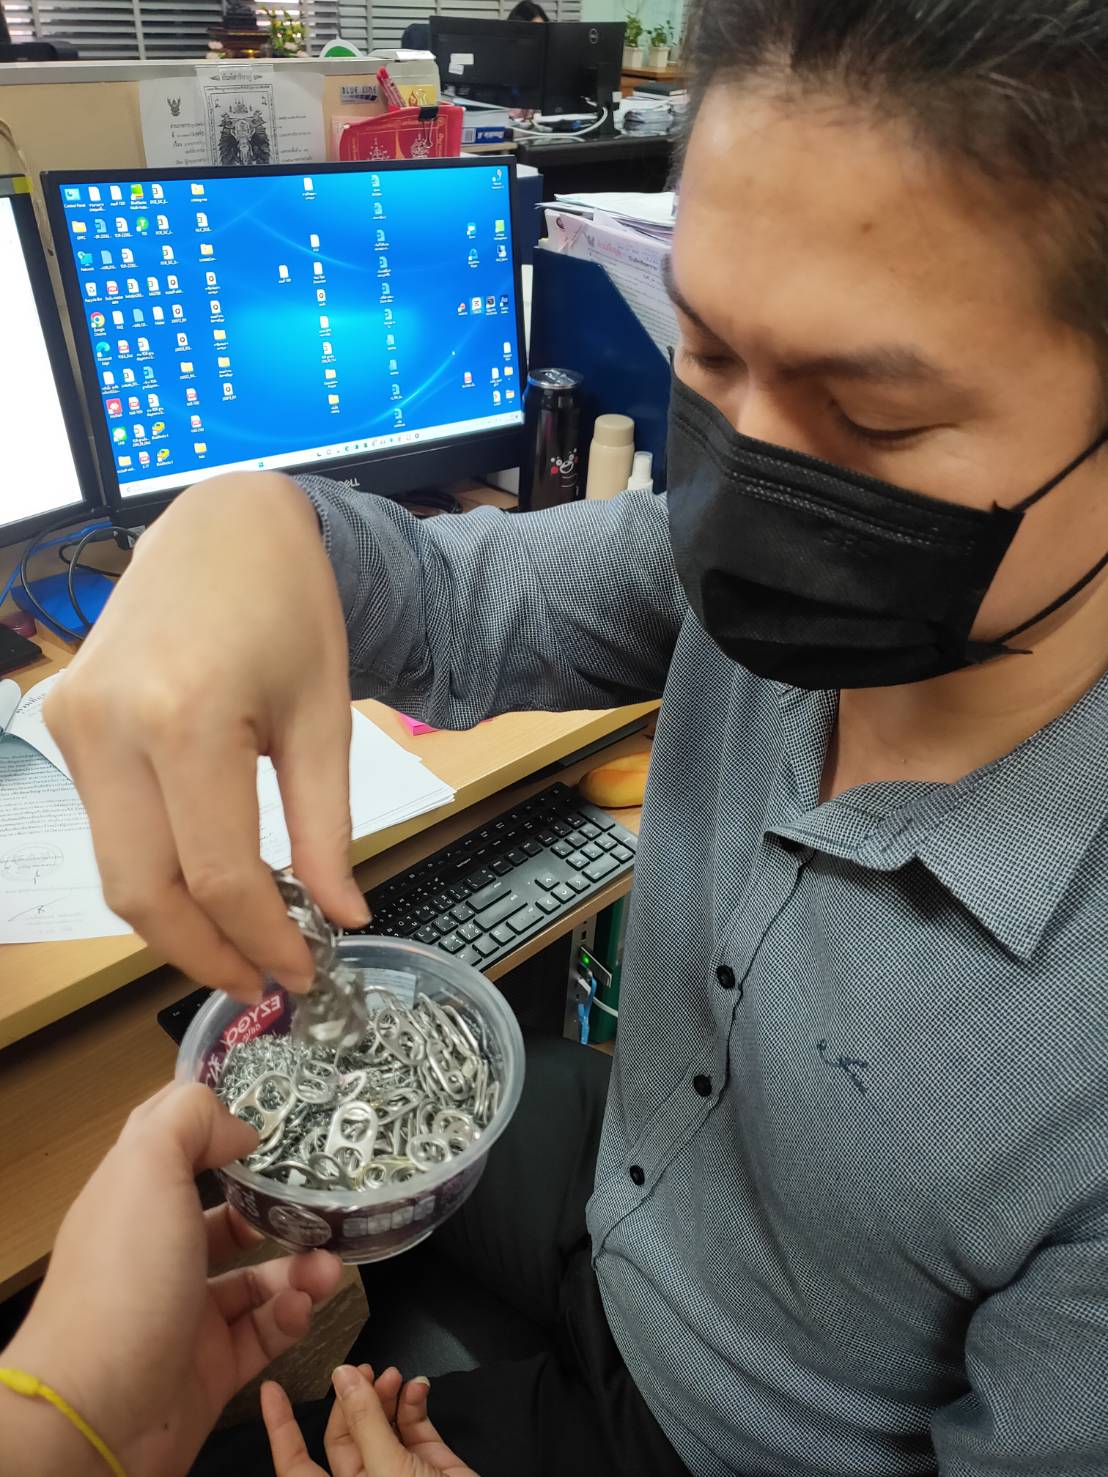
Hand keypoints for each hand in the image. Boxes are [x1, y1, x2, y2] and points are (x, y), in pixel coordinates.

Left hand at [3, 1083, 342, 1476]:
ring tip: (331, 1264)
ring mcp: (184, 1312)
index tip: (274, 1112)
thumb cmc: (122, 1280)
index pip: (173, 1142)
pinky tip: (305, 1305)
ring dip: (301, 1263)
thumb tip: (241, 1129)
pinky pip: (264, 1330)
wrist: (96, 1416)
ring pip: (256, 1274)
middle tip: (323, 1195)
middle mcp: (158, 1251)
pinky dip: (291, 1315)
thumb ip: (190, 1121)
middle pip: (226, 1212)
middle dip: (278, 1201)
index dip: (217, 1119)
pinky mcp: (210, 1366)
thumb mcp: (146, 1170)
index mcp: (134, 1200)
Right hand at [43, 473, 368, 999]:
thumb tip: (342, 914)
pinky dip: (153, 867)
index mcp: (184, 715)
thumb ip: (328, 828)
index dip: (263, 939)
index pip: (218, 873)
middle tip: (264, 978)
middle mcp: (109, 724)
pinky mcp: (62, 720)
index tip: (304, 970)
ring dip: (176, 921)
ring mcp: (73, 721)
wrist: (227, 526)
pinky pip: (105, 824)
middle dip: (206, 953)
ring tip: (242, 939)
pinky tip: (205, 880)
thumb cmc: (291, 607)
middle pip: (144, 891)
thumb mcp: (325, 718)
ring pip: (114, 869)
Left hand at [263, 1364, 479, 1476]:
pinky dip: (415, 1406)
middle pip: (345, 1438)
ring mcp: (398, 1476)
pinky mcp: (430, 1467)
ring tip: (393, 1375)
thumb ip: (366, 1422)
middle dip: (353, 1400)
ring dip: (386, 1397)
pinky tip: (417, 1388)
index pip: (297, 1466)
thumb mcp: (387, 1471)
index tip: (271, 1390)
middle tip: (365, 1369)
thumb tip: (342, 1375)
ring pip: (381, 1430)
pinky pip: (415, 1430)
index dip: (282, 1430)